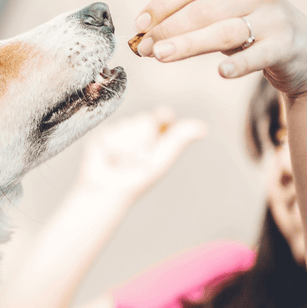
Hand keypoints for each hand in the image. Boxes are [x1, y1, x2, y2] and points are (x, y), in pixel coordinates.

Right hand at [77, 108, 206, 202]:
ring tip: (122, 163)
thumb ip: (180, 139)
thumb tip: (204, 128)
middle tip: (139, 161)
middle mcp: (137, 130)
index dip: (163, 116)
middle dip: (143, 142)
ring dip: (126, 150)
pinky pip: (109, 134)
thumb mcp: (162, 159)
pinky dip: (112, 151)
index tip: (164, 118)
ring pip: (125, 127)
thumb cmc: (139, 179)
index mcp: (155, 135)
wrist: (111, 192)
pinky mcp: (102, 135)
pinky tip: (109, 160)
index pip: (162, 115)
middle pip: (144, 121)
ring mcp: (119, 132)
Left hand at [133, 0, 306, 97]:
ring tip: (161, 56)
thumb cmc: (256, 35)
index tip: (138, 24)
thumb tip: (146, 34)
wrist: (306, 57)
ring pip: (223, 30)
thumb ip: (195, 19)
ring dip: (188, 43)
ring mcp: (275, 17)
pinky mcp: (287, 45)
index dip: (162, 3)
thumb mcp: (228, 17)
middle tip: (143, 48)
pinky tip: (221, 73)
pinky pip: (258, 55)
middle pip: (204, 9)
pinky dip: (240, 64)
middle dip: (168, 28)